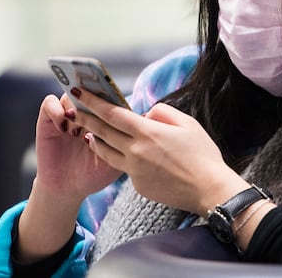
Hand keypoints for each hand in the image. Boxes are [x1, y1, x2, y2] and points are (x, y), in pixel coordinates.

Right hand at [16, 93, 122, 263]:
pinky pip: (49, 103)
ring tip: (78, 118)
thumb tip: (147, 123)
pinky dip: (56, 108)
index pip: (110, 98)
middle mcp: (86, 114)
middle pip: (90, 91)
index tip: (117, 97)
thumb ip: (129, 141)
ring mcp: (67, 117)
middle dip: (94, 90)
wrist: (69, 190)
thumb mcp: (118, 157)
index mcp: (105, 120)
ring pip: (71, 93)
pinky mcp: (47, 122)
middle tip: (97, 93)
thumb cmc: (96, 173)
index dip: (113, 94)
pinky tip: (63, 125)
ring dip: (75, 102)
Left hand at [71, 90, 246, 214]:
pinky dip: (122, 158)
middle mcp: (136, 151)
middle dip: (85, 118)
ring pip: (106, 152)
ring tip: (88, 133)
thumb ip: (163, 113)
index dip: (93, 101)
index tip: (79, 92)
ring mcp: (134, 170)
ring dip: (95, 140)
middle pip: (102, 132)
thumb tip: (146, 114)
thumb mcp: (188, 124)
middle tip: (73, 109)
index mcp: (148, 132)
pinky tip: (126, 155)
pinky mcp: (137, 185)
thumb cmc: (202, 154)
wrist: (208, 189)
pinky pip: (125, 168)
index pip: (113, 113)